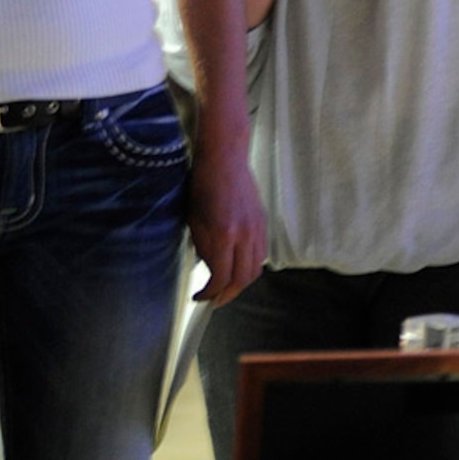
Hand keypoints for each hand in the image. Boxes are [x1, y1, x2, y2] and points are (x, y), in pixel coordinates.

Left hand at [186, 126, 267, 304]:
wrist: (224, 160)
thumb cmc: (203, 187)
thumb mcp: (195, 221)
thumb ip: (204, 249)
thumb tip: (210, 270)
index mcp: (224, 234)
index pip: (221, 277)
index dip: (210, 293)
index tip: (200, 297)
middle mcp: (245, 235)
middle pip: (243, 278)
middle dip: (228, 294)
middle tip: (214, 299)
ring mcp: (258, 229)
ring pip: (256, 268)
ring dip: (241, 282)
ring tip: (227, 285)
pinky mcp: (263, 223)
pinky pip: (261, 253)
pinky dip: (250, 266)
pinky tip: (238, 265)